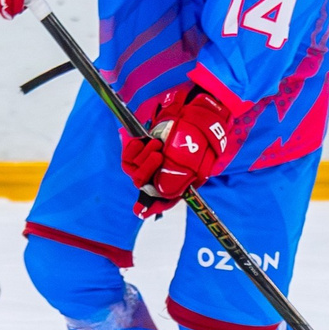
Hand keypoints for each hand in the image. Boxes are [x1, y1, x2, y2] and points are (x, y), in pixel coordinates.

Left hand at [119, 85, 243, 218]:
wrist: (196, 118)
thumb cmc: (199, 142)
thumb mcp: (196, 163)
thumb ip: (181, 179)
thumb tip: (163, 190)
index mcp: (176, 184)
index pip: (162, 201)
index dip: (151, 206)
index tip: (140, 211)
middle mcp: (161, 177)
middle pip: (144, 184)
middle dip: (148, 170)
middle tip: (158, 155)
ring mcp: (150, 164)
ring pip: (135, 171)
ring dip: (143, 158)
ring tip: (157, 143)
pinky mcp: (142, 151)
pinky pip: (128, 159)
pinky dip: (132, 150)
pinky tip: (140, 142)